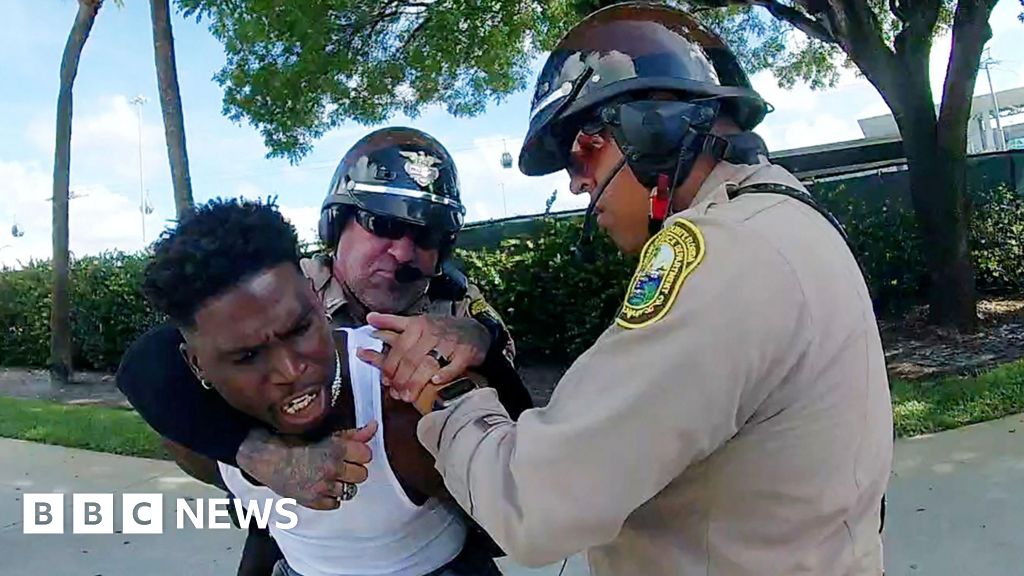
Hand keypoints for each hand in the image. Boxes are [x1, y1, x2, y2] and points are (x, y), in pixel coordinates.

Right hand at [235, 421, 377, 509]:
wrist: (266, 457)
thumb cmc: (293, 442)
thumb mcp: (325, 433)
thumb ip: (353, 434)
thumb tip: (373, 427)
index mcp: (336, 449)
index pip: (367, 455)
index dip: (359, 453)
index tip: (351, 453)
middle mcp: (332, 469)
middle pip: (362, 475)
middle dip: (353, 469)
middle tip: (341, 465)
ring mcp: (323, 487)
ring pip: (350, 491)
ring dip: (342, 483)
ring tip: (329, 476)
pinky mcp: (313, 501)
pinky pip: (335, 504)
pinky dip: (330, 497)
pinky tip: (321, 486)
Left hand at [357, 313, 490, 401]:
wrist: (475, 331)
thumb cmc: (441, 330)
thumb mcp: (416, 322)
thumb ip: (392, 322)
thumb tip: (370, 319)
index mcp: (418, 326)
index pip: (398, 347)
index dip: (389, 366)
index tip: (385, 380)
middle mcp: (432, 333)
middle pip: (411, 359)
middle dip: (400, 378)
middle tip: (395, 393)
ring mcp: (449, 344)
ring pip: (428, 364)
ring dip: (416, 382)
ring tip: (408, 396)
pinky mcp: (465, 354)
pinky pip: (453, 366)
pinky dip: (444, 375)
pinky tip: (435, 382)